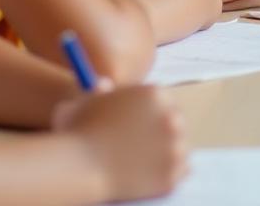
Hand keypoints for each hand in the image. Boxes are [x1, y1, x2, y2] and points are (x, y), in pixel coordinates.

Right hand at [54, 85, 189, 200]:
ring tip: (143, 160)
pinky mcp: (173, 174)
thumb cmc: (78, 131)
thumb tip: (104, 84)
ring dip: (167, 152)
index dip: (152, 112)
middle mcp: (171, 117)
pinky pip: (180, 171)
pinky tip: (149, 173)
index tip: (142, 123)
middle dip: (162, 132)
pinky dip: (168, 173)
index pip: (165, 101)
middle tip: (145, 143)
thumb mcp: (86, 101)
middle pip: (177, 122)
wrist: (79, 167)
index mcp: (155, 94)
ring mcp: (176, 147)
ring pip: (180, 147)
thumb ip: (100, 92)